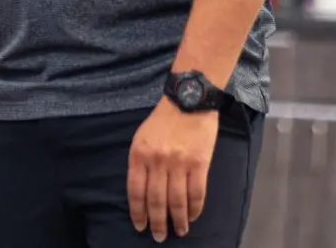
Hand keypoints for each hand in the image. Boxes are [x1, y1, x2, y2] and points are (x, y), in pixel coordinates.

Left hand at [128, 98, 219, 241]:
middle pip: (156, 200)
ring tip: (179, 232)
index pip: (135, 191)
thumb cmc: (162, 121)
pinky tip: (191, 216)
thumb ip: (140, 163)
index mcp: (139, 155)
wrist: (188, 101)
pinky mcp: (199, 164)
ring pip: (177, 201)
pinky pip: (197, 193)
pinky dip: (194, 209)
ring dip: (177, 220)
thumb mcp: (141, 138)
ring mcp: (179, 164)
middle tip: (158, 236)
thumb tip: (142, 192)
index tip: (140, 226)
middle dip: (157, 222)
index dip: (138, 212)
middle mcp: (157, 162)